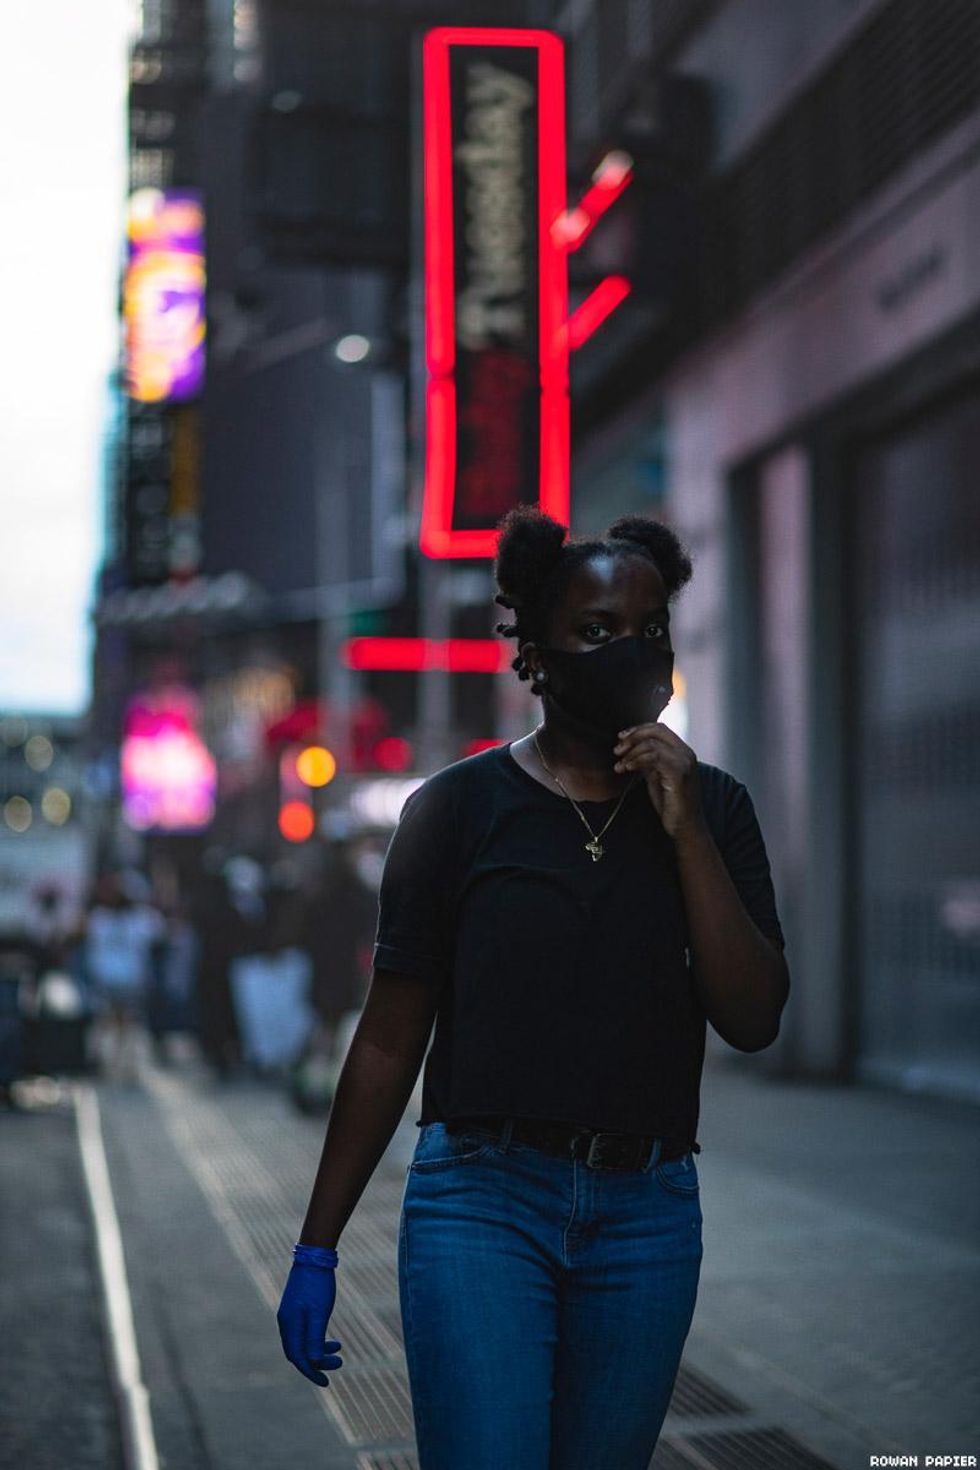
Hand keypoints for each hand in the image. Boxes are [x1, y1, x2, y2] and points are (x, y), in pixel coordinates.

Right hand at [277, 1260, 343, 1386]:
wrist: (315, 1256)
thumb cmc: (318, 1285)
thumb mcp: (319, 1313)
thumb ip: (314, 1339)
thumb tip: (312, 1362)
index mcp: (289, 1325)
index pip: (298, 1357)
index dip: (311, 1372)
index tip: (326, 1381)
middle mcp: (286, 1322)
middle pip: (298, 1352)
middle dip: (317, 1362)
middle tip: (338, 1364)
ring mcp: (290, 1314)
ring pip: (303, 1341)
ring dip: (319, 1349)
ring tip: (339, 1349)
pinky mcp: (297, 1306)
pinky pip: (305, 1330)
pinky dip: (317, 1337)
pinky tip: (330, 1337)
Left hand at [612, 722, 706, 840]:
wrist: (685, 827)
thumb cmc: (671, 804)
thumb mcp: (657, 776)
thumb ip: (649, 761)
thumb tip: (631, 749)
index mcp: (683, 751)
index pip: (659, 729)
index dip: (638, 730)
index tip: (621, 738)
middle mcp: (686, 753)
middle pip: (656, 730)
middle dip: (633, 736)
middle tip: (617, 750)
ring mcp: (684, 763)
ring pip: (653, 744)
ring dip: (631, 752)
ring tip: (620, 765)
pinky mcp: (679, 774)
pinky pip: (654, 757)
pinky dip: (637, 760)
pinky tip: (627, 768)